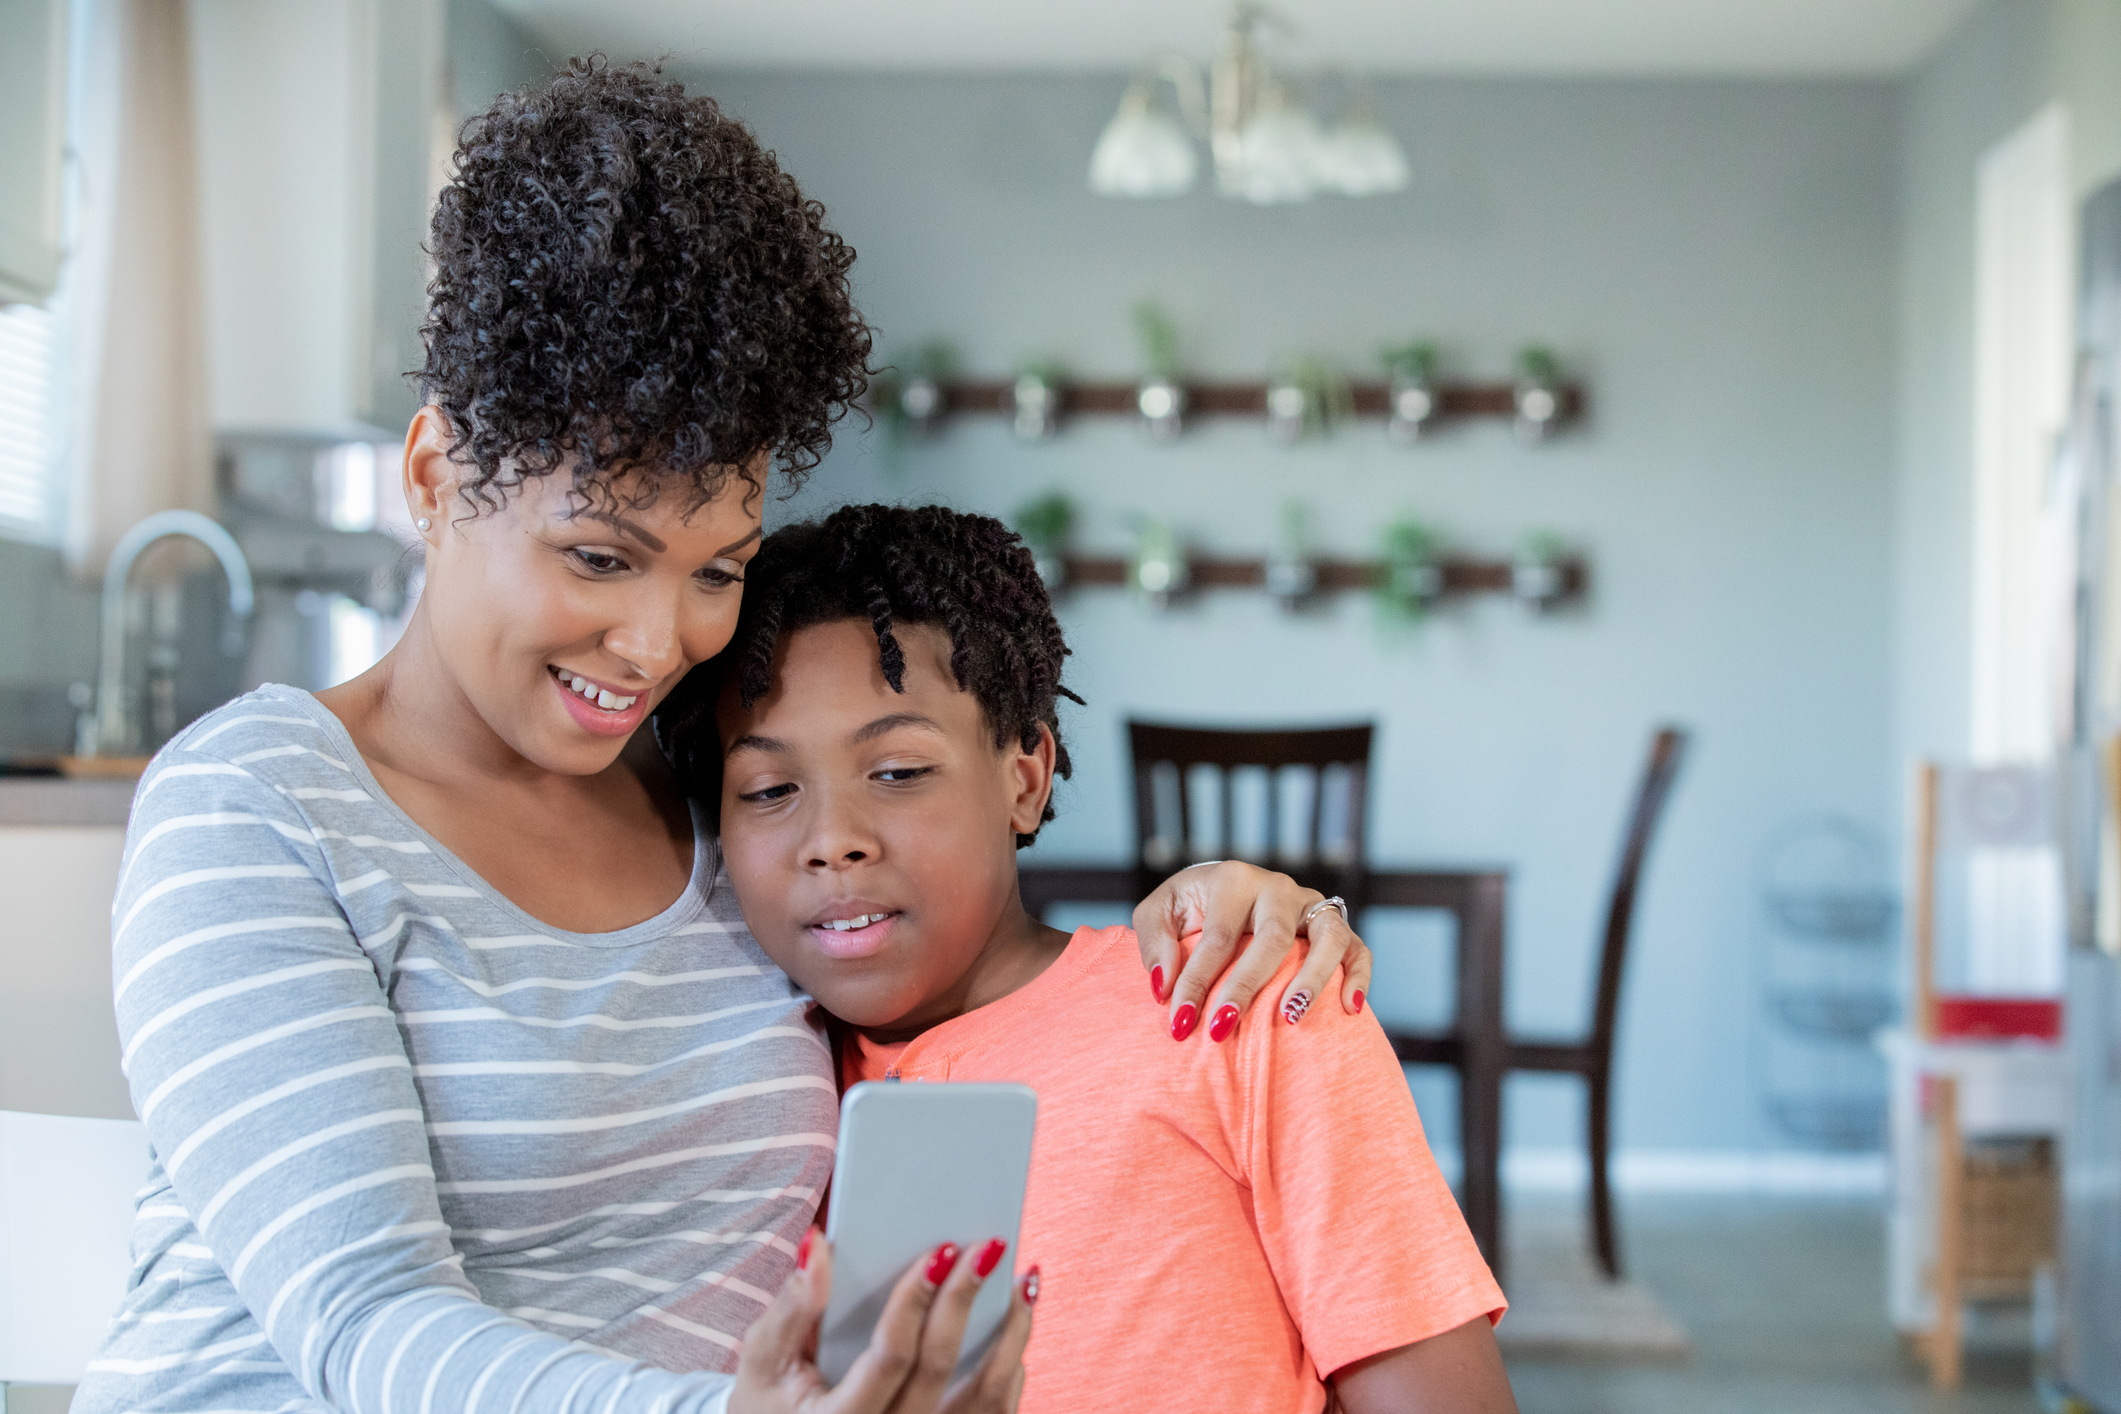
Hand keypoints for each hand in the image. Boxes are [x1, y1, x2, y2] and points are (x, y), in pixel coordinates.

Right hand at [731, 1231, 1035, 1413]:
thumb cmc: (771, 1401)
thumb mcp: (764, 1360)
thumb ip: (791, 1307)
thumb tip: (817, 1245)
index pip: (890, 1358)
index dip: (916, 1302)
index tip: (942, 1250)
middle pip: (940, 1368)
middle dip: (966, 1300)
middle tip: (990, 1246)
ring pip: (986, 1398)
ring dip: (1011, 1336)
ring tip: (1023, 1280)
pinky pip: (993, 1413)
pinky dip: (1014, 1366)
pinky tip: (1016, 1322)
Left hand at [1133, 861, 1373, 1039]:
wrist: (1226, 893)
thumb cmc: (1190, 909)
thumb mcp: (1158, 913)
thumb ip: (1154, 943)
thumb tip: (1164, 986)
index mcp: (1233, 879)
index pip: (1218, 936)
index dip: (1197, 982)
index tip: (1180, 1022)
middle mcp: (1278, 888)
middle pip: (1272, 937)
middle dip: (1247, 985)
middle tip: (1223, 1027)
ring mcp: (1312, 906)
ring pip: (1328, 937)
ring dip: (1312, 979)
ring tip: (1289, 1016)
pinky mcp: (1336, 925)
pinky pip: (1358, 949)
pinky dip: (1359, 977)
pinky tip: (1348, 1009)